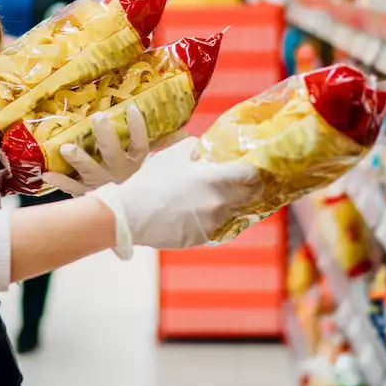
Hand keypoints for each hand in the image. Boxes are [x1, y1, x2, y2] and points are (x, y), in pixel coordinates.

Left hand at [44, 104, 183, 196]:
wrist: (130, 220)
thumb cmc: (141, 184)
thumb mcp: (158, 167)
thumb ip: (169, 148)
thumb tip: (186, 132)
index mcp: (137, 165)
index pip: (140, 145)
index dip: (137, 129)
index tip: (132, 109)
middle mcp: (119, 173)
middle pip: (112, 153)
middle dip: (105, 135)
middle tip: (97, 117)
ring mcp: (101, 183)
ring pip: (89, 170)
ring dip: (78, 158)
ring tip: (65, 147)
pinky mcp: (87, 193)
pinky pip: (72, 188)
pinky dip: (59, 181)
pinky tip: (45, 173)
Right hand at [90, 138, 258, 257]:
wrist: (132, 215)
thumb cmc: (151, 182)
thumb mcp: (173, 155)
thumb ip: (195, 148)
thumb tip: (207, 150)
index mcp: (214, 178)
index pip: (249, 174)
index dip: (253, 170)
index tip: (251, 169)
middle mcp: (219, 202)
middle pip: (249, 196)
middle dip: (250, 188)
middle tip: (244, 184)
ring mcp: (213, 222)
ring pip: (235, 212)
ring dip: (233, 204)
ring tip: (219, 198)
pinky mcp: (205, 238)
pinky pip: (221, 227)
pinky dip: (217, 219)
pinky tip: (204, 213)